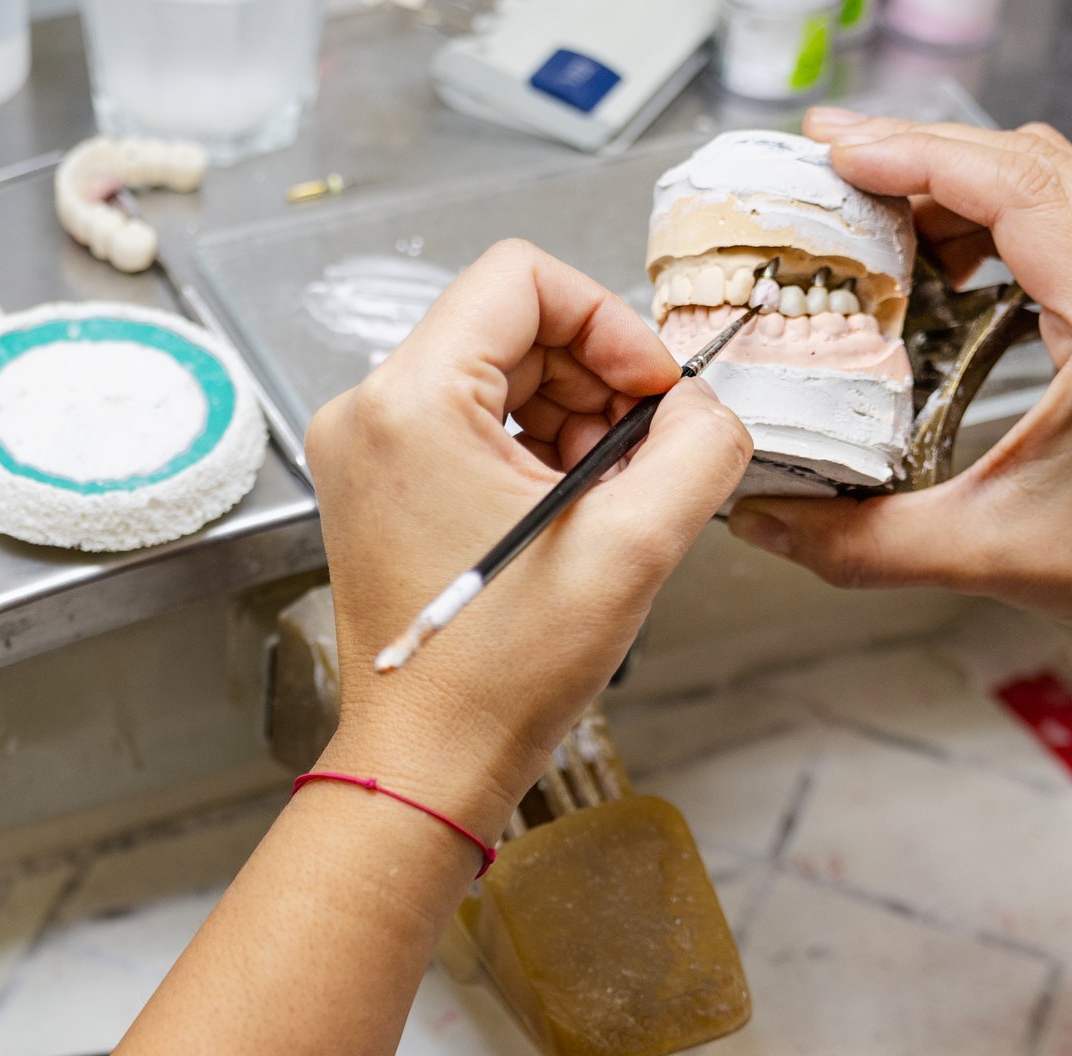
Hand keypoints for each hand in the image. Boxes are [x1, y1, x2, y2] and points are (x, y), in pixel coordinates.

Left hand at [305, 239, 749, 833]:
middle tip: (638, 459)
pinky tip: (566, 516)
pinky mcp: (377, 488)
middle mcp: (369, 412)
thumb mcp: (634, 546)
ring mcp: (365, 451)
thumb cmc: (500, 673)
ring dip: (570, 419)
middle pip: (510, 324)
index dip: (609, 321)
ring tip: (604, 500)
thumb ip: (698, 447)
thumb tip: (706, 407)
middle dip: (594, 380)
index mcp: (412, 402)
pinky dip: (532, 452)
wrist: (428, 762)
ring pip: (496, 375)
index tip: (651, 392)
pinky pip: (470, 425)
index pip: (522, 277)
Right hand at [725, 111, 1071, 766]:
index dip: (923, 158)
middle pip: (1031, 162)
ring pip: (1050, 175)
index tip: (843, 154)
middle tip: (830, 159)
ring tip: (870, 200)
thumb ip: (858, 543)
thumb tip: (759, 516)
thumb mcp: (978, 554)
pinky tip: (935, 246)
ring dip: (956, 174)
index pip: (1021, 191)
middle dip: (924, 151)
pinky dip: (992, 206)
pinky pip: (1069, 208)